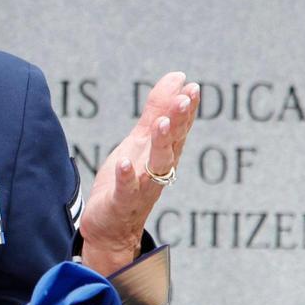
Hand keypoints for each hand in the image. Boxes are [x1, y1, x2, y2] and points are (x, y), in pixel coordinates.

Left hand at [80, 72, 198, 274]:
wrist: (111, 227)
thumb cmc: (129, 179)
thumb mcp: (141, 141)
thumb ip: (157, 110)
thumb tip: (178, 77)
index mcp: (163, 153)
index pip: (180, 128)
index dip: (186, 109)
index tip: (192, 87)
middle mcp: (158, 170)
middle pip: (173, 143)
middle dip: (179, 121)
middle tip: (184, 99)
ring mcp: (142, 187)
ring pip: (157, 165)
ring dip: (161, 144)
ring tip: (161, 123)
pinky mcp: (122, 202)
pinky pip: (126, 189)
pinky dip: (126, 176)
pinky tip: (123, 162)